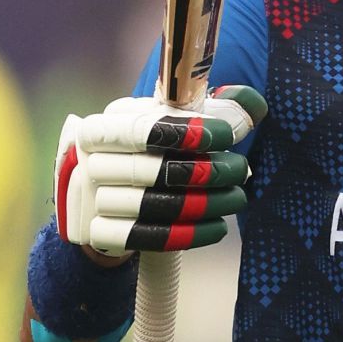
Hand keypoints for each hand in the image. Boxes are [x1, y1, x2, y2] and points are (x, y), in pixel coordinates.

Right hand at [55, 86, 266, 258]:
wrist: (101, 195)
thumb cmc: (146, 150)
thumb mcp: (167, 121)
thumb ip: (212, 108)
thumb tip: (252, 104)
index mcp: (103, 125)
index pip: (145, 128)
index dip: (189, 131)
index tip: (228, 134)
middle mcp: (90, 161)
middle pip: (155, 171)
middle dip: (208, 171)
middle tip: (240, 170)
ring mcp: (91, 199)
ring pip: (156, 206)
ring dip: (206, 204)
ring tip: (237, 198)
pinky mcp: (100, 232)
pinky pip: (149, 237)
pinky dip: (189, 233)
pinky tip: (217, 226)